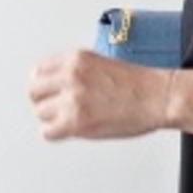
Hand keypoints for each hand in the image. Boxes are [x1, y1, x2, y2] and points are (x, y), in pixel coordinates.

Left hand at [28, 49, 172, 142]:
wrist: (158, 97)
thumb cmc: (139, 84)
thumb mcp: (100, 63)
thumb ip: (75, 72)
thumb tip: (57, 87)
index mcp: (75, 58)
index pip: (38, 71)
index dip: (44, 85)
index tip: (48, 92)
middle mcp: (70, 76)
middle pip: (34, 92)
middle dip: (43, 101)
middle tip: (53, 108)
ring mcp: (72, 99)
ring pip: (41, 113)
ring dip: (53, 118)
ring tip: (70, 119)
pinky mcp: (76, 121)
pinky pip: (48, 132)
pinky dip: (56, 133)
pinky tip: (69, 130)